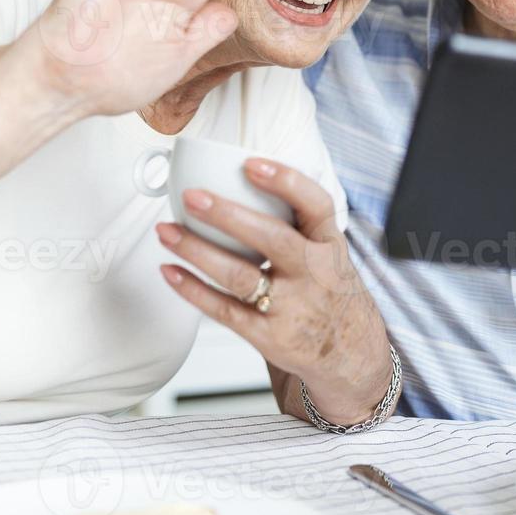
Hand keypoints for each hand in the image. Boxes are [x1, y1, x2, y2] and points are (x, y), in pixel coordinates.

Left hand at [157, 159, 393, 423]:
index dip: (285, 181)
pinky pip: (225, 310)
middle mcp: (314, 273)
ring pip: (240, 276)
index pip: (316, 204)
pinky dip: (193, 290)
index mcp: (329, 244)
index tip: (250, 164)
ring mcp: (292, 307)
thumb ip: (297, 223)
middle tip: (192, 197)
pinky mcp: (269, 336)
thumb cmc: (328, 289)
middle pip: (272, 238)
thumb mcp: (329, 251)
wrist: (348, 350)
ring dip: (197, 251)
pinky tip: (171, 272)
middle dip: (227, 215)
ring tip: (167, 232)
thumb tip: (241, 181)